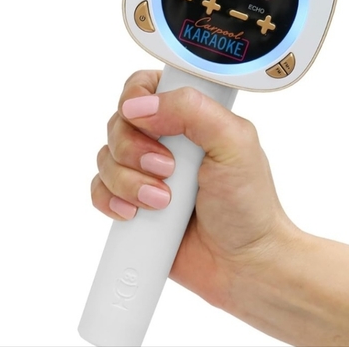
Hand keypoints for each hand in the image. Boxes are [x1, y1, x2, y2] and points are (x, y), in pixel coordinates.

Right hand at [91, 70, 297, 307]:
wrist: (242, 263)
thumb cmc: (249, 203)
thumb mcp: (234, 144)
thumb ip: (194, 111)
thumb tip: (141, 105)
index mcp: (194, 115)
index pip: (147, 85)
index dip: (137, 99)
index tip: (147, 121)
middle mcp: (167, 138)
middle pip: (120, 121)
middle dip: (135, 149)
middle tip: (167, 170)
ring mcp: (147, 170)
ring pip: (107, 156)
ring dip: (129, 180)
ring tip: (163, 201)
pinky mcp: (133, 200)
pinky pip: (99, 189)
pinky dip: (112, 200)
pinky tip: (136, 213)